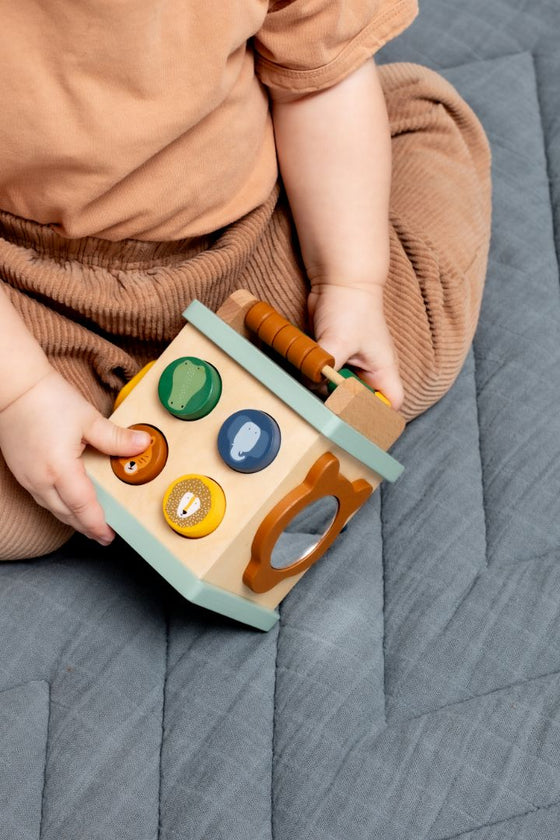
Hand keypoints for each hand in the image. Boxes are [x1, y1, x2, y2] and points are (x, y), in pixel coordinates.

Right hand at [0, 369, 150, 544]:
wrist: (13, 387)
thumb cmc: (47, 399)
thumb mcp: (88, 419)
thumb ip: (116, 438)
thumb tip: (144, 444)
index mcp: (60, 470)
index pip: (83, 508)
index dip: (97, 525)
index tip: (109, 536)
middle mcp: (40, 480)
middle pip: (67, 514)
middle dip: (86, 527)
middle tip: (103, 535)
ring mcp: (28, 477)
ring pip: (53, 508)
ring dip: (71, 518)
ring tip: (89, 523)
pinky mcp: (21, 471)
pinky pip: (42, 498)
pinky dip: (58, 506)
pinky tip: (67, 503)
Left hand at [308, 282, 403, 409]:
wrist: (338, 280)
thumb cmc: (351, 306)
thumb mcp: (339, 341)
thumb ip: (326, 368)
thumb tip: (311, 385)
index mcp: (382, 370)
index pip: (391, 404)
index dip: (378, 416)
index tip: (356, 419)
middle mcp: (369, 371)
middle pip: (362, 403)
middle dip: (346, 408)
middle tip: (327, 409)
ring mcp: (350, 365)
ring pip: (340, 392)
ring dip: (327, 393)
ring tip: (314, 390)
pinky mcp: (333, 358)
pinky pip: (325, 378)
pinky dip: (316, 379)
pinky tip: (307, 377)